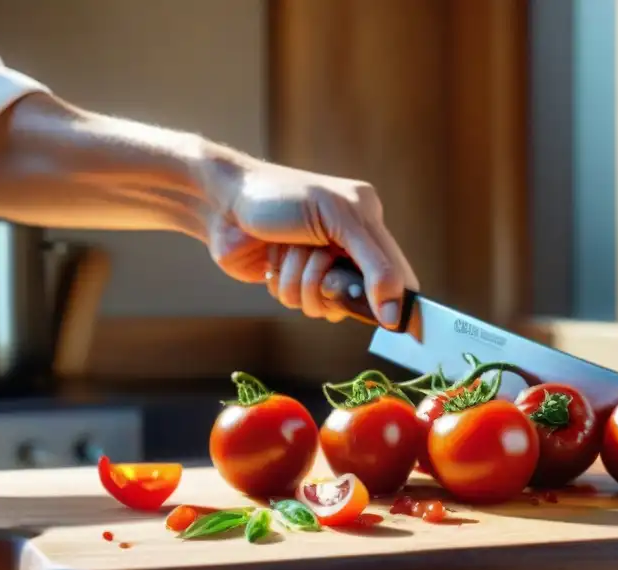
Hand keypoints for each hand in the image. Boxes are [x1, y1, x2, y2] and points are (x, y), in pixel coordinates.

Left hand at [205, 158, 417, 327]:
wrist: (219, 201)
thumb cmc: (277, 197)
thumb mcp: (337, 218)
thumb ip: (375, 263)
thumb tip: (395, 310)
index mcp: (368, 219)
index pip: (398, 272)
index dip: (395, 300)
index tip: (393, 323)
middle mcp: (349, 245)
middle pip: (362, 295)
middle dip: (332, 285)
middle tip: (318, 264)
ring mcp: (321, 265)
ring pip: (327, 305)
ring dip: (302, 286)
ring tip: (285, 257)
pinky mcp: (294, 280)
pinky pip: (302, 304)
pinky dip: (284, 287)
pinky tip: (272, 264)